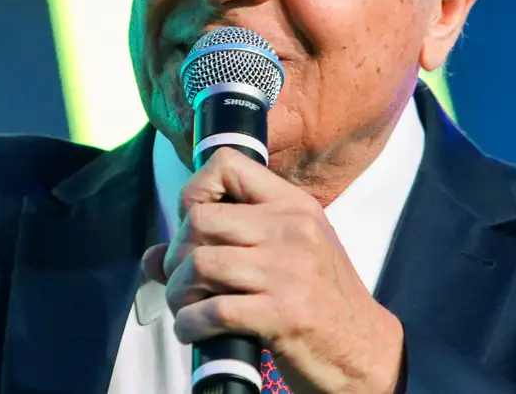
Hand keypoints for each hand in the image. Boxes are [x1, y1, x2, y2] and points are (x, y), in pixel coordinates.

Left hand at [141, 149, 404, 393]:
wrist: (363, 350)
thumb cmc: (320, 300)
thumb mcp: (284, 257)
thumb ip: (222, 247)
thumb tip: (152, 257)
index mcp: (293, 205)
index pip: (228, 165)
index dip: (194, 191)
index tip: (192, 225)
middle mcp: (291, 229)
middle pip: (200, 219)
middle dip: (177, 254)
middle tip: (183, 278)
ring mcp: (288, 271)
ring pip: (199, 264)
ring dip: (179, 292)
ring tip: (187, 307)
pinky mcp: (282, 314)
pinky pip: (212, 310)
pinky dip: (190, 325)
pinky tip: (194, 332)